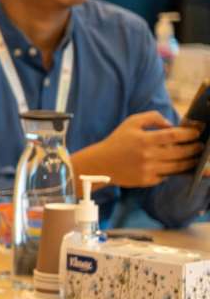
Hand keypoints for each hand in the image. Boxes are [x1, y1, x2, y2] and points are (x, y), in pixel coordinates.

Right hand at [77, 111, 201, 187]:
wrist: (100, 164)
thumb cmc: (117, 141)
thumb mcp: (131, 122)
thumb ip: (152, 117)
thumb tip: (171, 125)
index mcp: (145, 139)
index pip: (174, 135)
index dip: (189, 134)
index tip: (196, 133)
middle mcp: (148, 155)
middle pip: (180, 152)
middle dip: (194, 149)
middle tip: (200, 146)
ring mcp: (148, 169)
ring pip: (177, 167)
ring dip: (189, 162)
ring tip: (194, 158)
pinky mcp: (146, 181)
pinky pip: (166, 176)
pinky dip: (171, 172)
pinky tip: (174, 167)